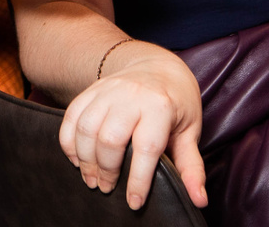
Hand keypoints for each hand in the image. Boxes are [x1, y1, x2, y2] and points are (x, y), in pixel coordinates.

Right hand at [61, 43, 208, 210]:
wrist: (157, 66)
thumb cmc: (176, 103)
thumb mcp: (190, 131)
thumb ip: (192, 167)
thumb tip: (199, 200)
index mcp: (160, 106)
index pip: (146, 148)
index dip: (138, 179)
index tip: (134, 202)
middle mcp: (131, 95)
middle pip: (109, 139)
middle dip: (106, 171)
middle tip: (108, 188)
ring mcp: (108, 90)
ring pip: (86, 128)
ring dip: (85, 160)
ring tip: (92, 179)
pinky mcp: (91, 90)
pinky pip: (71, 116)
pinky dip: (69, 141)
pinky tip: (77, 159)